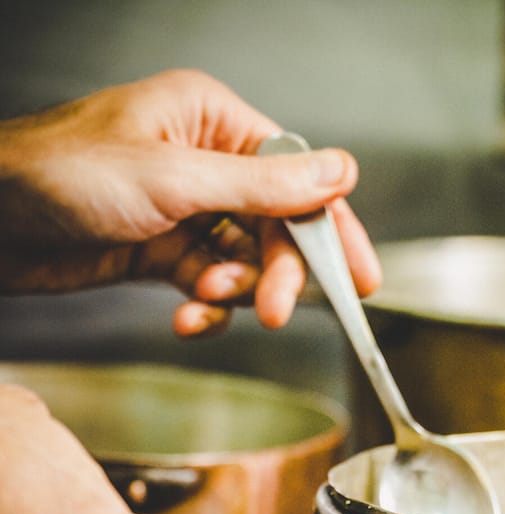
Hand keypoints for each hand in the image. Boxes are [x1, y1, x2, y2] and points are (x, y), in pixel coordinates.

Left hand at [0, 68, 381, 335]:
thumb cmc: (60, 175)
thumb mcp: (174, 179)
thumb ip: (263, 185)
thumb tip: (338, 172)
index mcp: (211, 119)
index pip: (297, 174)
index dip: (330, 228)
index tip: (360, 277)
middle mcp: (202, 160)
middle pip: (276, 226)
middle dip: (276, 273)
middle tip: (273, 311)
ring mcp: (183, 209)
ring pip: (244, 262)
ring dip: (233, 291)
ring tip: (205, 300)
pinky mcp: (161, 250)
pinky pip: (208, 284)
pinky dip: (206, 307)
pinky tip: (188, 317)